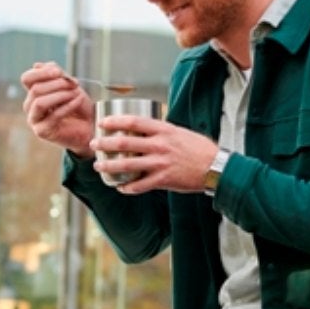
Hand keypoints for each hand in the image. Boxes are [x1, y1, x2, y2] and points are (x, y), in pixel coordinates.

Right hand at [21, 62, 95, 157]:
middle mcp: (30, 106)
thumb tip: (37, 65)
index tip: (58, 72)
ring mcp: (34, 120)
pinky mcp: (42, 132)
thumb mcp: (69, 85)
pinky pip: (53, 116)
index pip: (27, 79)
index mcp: (34, 93)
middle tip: (74, 84)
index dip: (41, 73)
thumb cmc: (79, 105)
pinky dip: (68, 106)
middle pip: (35, 89)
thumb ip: (56, 75)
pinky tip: (78, 100)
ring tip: (75, 93)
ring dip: (60, 95)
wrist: (90, 126)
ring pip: (39, 102)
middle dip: (57, 84)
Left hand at [92, 115, 220, 194]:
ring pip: (128, 164)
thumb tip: (143, 130)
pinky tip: (120, 187)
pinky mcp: (164, 180)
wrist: (215, 167)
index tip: (102, 122)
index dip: (115, 121)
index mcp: (164, 130)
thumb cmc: (198, 149)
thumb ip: (161, 131)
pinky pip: (140, 185)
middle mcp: (160, 145)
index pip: (134, 122)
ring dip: (110, 167)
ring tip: (99, 168)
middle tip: (94, 145)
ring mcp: (161, 163)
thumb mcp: (179, 132)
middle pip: (125, 142)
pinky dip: (128, 187)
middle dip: (105, 144)